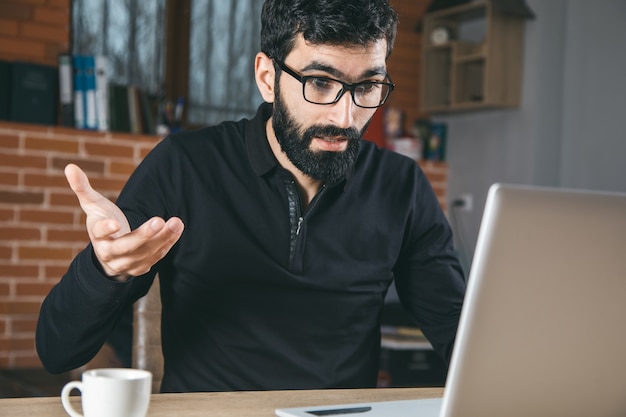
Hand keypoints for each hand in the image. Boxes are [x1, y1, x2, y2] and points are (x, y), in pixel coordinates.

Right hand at [65, 164, 184, 279]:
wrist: (109, 254)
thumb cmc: (102, 223)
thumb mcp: (93, 206)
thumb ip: (82, 188)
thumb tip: (70, 166)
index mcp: (97, 237)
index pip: (98, 234)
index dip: (105, 228)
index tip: (114, 223)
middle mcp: (110, 253)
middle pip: (126, 247)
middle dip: (144, 235)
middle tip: (159, 220)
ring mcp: (126, 263)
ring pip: (145, 253)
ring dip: (163, 238)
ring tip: (176, 222)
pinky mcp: (141, 267)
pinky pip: (156, 256)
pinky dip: (168, 243)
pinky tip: (177, 229)